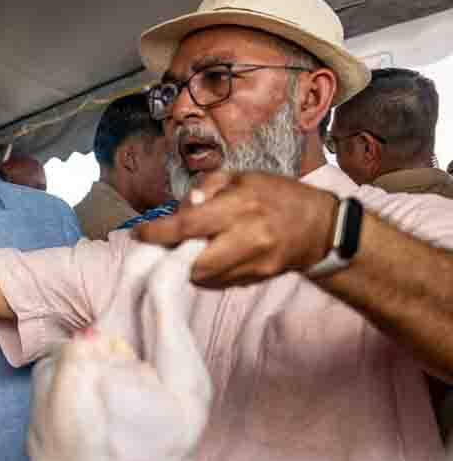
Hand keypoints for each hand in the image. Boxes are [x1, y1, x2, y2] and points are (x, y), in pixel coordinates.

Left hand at [135, 171, 336, 287]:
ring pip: (204, 277)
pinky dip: (208, 273)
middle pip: (193, 262)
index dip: (158, 233)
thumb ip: (208, 187)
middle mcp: (247, 238)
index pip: (188, 225)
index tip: (140, 234)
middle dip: (174, 258)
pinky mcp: (256, 279)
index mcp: (240, 207)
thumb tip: (182, 207)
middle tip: (167, 247)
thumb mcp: (243, 177)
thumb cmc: (277, 195)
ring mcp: (253, 263)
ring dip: (189, 267)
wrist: (320, 227)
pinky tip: (212, 258)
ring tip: (191, 250)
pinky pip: (219, 282)